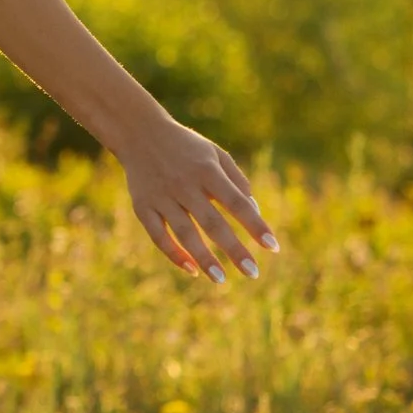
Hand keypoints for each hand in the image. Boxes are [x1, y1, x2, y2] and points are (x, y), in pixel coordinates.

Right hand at [119, 114, 277, 282]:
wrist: (139, 132)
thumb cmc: (186, 147)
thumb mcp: (215, 154)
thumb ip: (237, 181)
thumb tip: (254, 212)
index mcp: (207, 170)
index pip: (236, 202)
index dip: (255, 225)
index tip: (273, 247)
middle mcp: (185, 184)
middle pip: (213, 223)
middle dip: (234, 250)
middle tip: (253, 273)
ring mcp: (162, 197)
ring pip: (185, 234)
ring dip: (205, 259)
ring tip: (222, 280)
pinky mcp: (142, 206)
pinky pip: (159, 236)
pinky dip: (174, 254)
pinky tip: (192, 270)